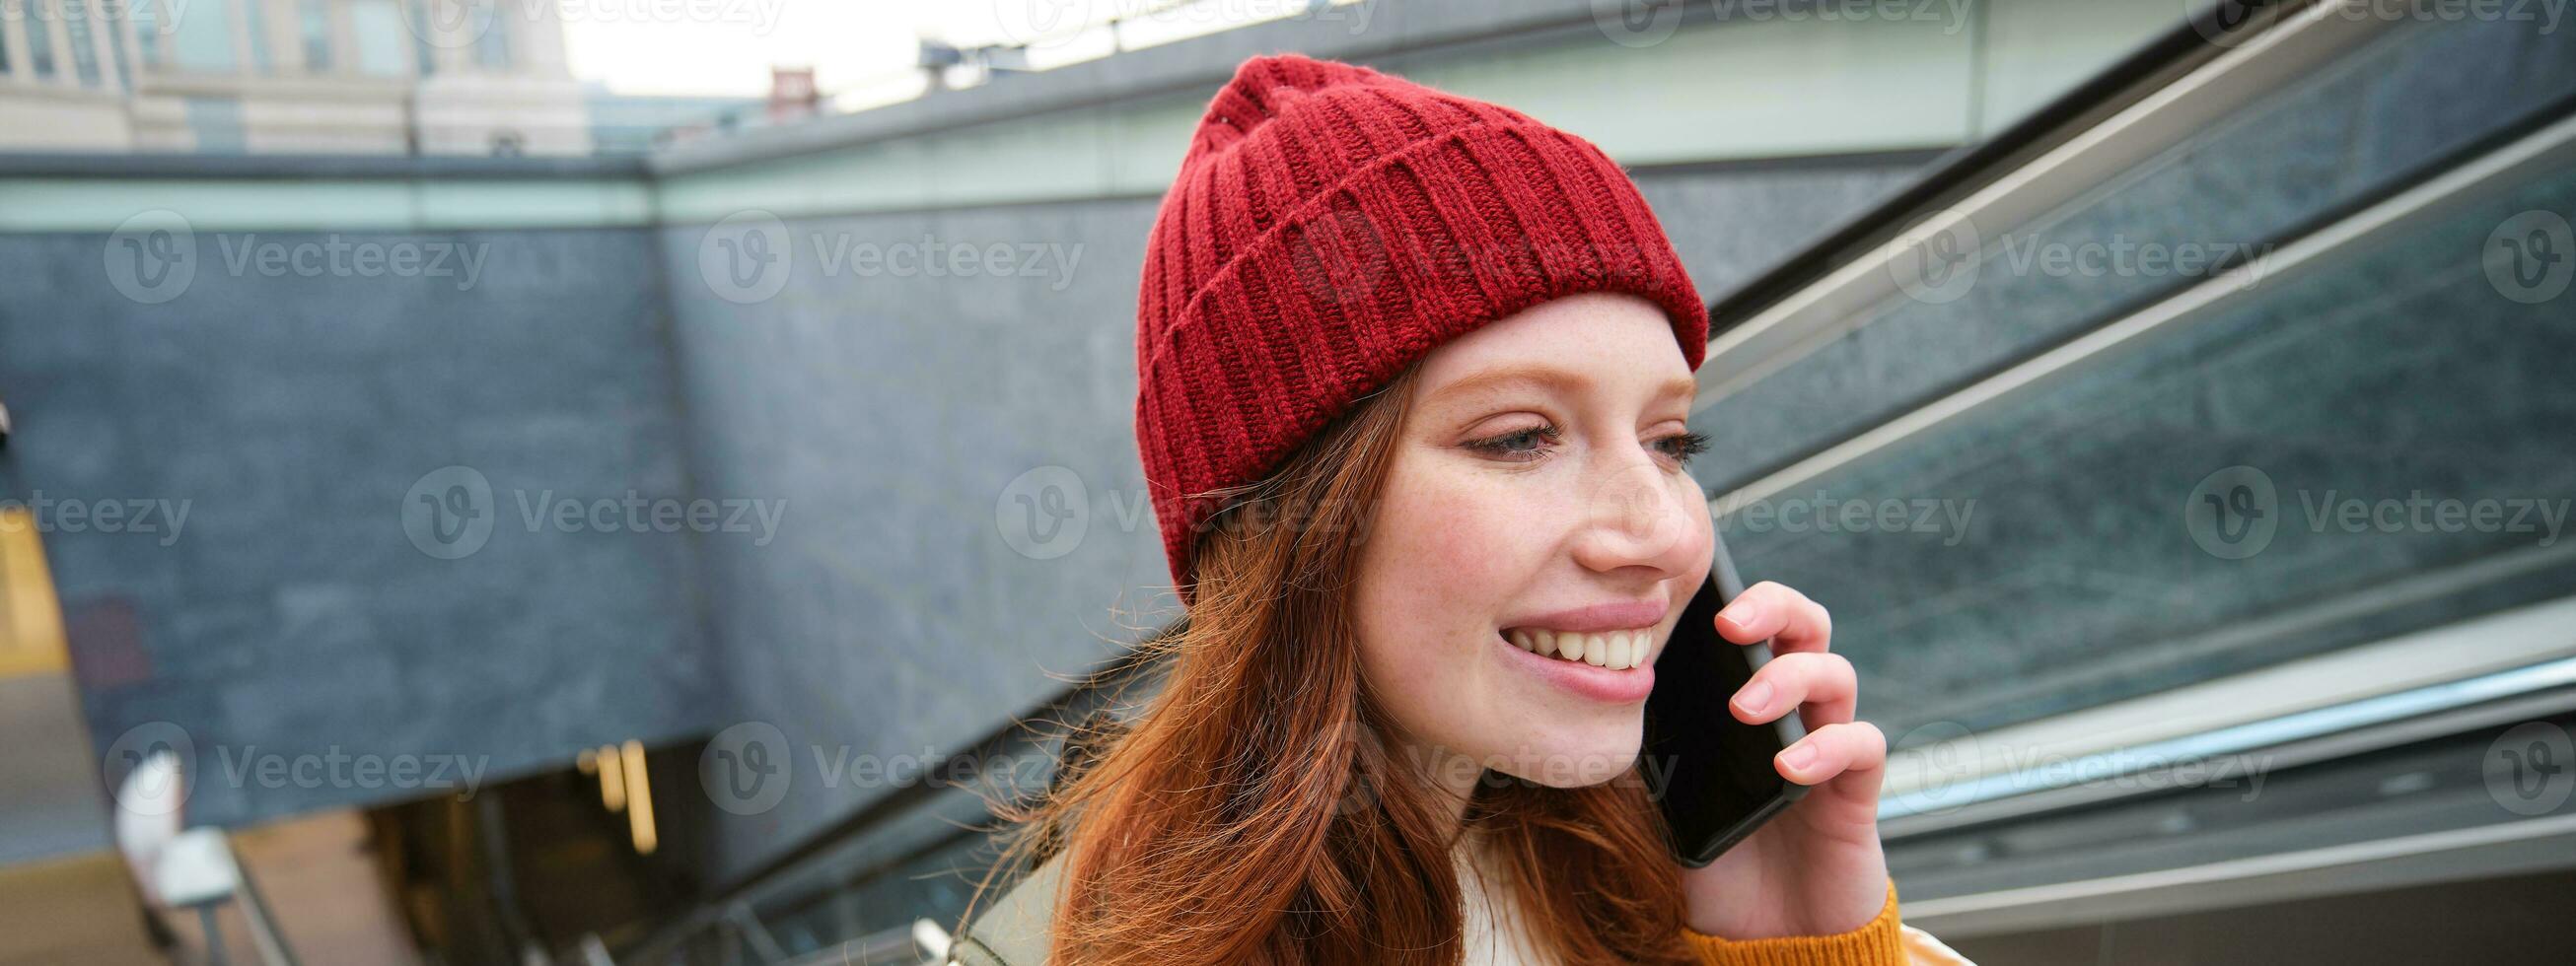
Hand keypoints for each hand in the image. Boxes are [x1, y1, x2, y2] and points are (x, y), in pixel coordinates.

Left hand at [1676, 581, 1890, 939]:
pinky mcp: (1854, 792)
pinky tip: (1790, 767)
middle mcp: (1790, 710)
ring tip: (1745, 710)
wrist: (1755, 935)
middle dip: (1773, 608)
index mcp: (1740, 697)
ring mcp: (1826, 745)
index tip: (1688, 597)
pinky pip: (1862, 745)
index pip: (1749, 624)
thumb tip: (1600, 697)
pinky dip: (1828, 746)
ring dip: (1790, 678)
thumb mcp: (1657, 796)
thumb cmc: (1707, 857)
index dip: (1731, 597)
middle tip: (1730, 624)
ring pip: (1837, 673)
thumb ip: (1642, 744)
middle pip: (1805, 625)